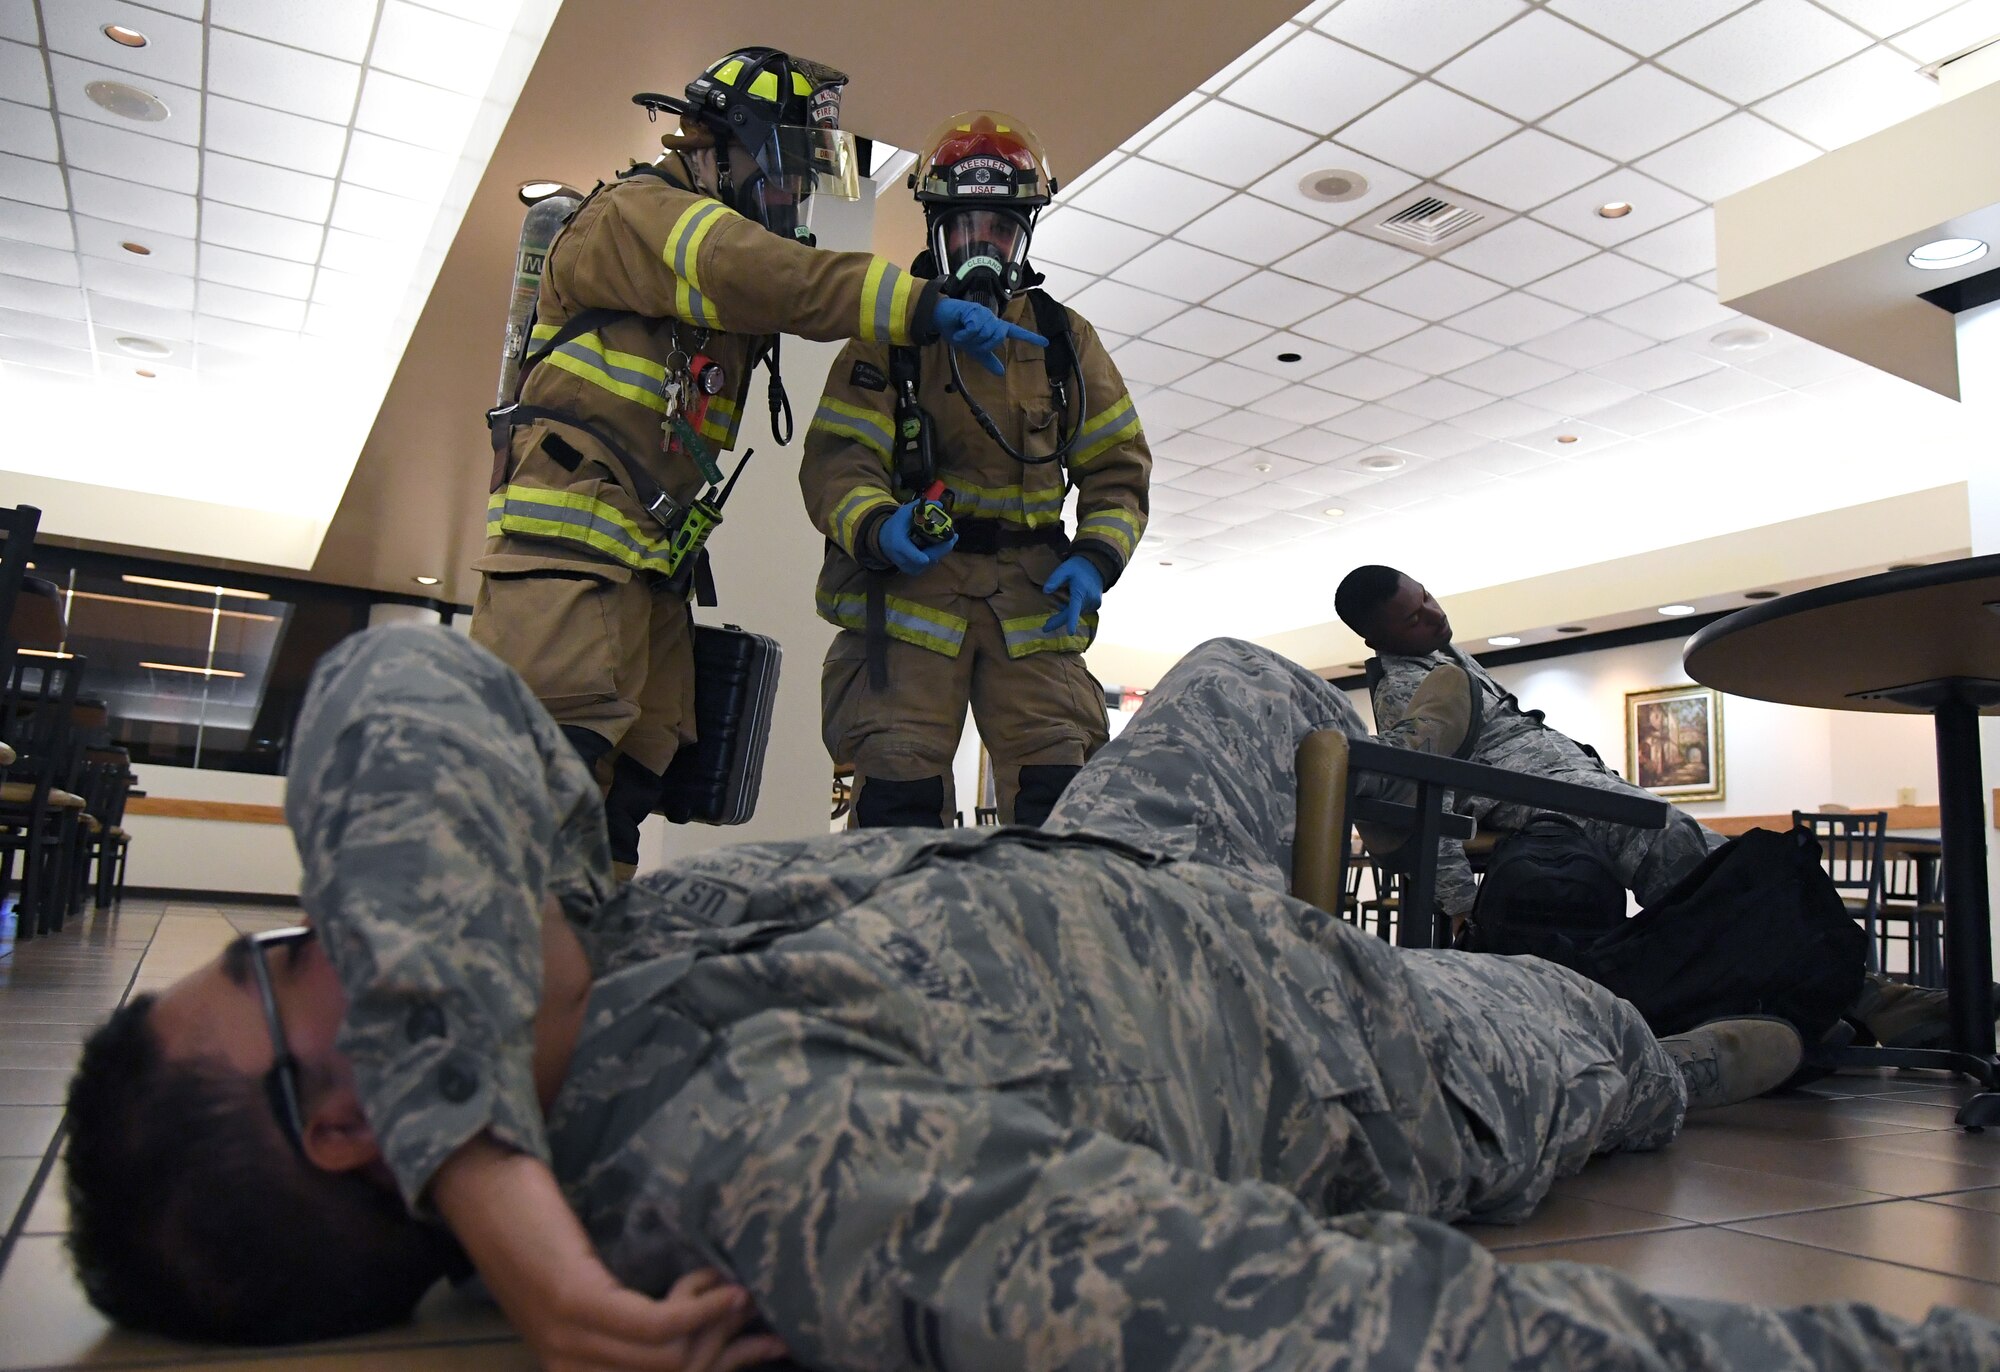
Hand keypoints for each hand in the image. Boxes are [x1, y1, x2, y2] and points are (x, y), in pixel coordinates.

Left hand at [432, 1137, 787, 1371]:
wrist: (479, 1183)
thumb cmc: (527, 1222)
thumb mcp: (576, 1281)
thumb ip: (616, 1311)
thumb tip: (678, 1320)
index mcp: (566, 1363)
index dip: (709, 1366)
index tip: (762, 1346)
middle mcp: (565, 1362)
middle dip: (720, 1352)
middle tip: (755, 1314)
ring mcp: (568, 1335)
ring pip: (666, 1362)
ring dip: (715, 1328)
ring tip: (741, 1292)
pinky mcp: (577, 1303)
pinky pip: (654, 1327)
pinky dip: (698, 1311)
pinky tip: (722, 1288)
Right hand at [876, 499, 956, 576]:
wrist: (884, 540)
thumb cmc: (896, 525)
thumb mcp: (905, 512)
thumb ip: (921, 507)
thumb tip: (940, 505)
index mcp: (898, 545)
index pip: (908, 555)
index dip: (917, 558)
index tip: (926, 559)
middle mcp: (903, 560)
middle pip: (927, 559)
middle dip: (942, 548)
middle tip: (954, 536)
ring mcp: (910, 568)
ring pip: (931, 561)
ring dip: (942, 550)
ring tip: (950, 538)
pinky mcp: (915, 570)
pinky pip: (930, 563)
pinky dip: (937, 554)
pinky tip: (942, 544)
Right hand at [932, 296, 1046, 375]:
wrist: (941, 320)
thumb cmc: (959, 331)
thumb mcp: (974, 350)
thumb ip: (988, 360)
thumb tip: (1001, 373)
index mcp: (995, 328)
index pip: (1016, 333)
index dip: (1031, 338)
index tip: (1046, 343)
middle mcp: (992, 320)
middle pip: (997, 337)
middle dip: (982, 344)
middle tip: (969, 342)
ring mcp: (984, 314)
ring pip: (985, 333)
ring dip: (971, 339)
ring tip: (962, 334)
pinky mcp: (974, 310)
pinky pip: (974, 329)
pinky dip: (965, 334)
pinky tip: (959, 330)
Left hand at [1040, 555, 1104, 636]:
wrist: (1096, 565)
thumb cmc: (1078, 567)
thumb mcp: (1064, 569)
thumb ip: (1055, 579)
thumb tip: (1045, 591)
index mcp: (1080, 592)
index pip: (1075, 609)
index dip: (1072, 621)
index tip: (1071, 632)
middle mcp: (1089, 599)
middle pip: (1072, 615)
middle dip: (1059, 621)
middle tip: (1045, 627)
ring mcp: (1094, 603)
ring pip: (1077, 614)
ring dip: (1066, 615)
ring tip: (1054, 615)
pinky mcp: (1096, 605)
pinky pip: (1082, 611)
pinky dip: (1074, 611)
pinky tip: (1067, 606)